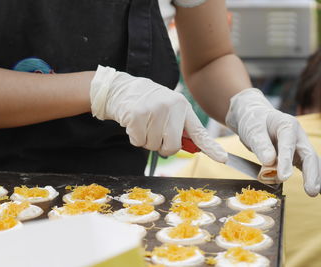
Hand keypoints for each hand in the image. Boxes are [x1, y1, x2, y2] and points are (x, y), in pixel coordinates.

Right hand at [90, 65, 226, 160]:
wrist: (124, 89)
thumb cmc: (149, 104)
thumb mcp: (169, 110)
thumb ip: (181, 128)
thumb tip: (194, 149)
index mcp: (183, 107)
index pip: (198, 131)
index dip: (211, 147)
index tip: (222, 159)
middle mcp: (171, 106)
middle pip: (172, 146)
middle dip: (161, 146)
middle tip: (154, 132)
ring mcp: (154, 110)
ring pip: (153, 146)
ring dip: (146, 140)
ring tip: (143, 124)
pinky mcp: (137, 115)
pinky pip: (139, 142)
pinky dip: (135, 138)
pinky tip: (134, 123)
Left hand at [226, 88, 320, 195]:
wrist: (255, 117)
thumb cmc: (253, 121)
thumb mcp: (252, 129)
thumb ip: (261, 144)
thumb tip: (269, 161)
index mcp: (287, 125)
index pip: (288, 144)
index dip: (286, 161)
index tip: (283, 176)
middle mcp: (297, 135)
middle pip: (308, 154)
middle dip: (311, 173)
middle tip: (310, 190)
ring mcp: (298, 145)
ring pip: (310, 162)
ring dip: (314, 177)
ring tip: (314, 192)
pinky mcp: (296, 154)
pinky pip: (305, 166)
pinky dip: (310, 177)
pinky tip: (314, 189)